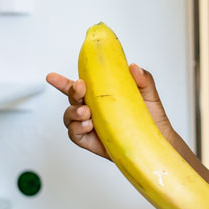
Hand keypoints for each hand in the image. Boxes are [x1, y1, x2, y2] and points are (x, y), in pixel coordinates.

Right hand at [46, 64, 173, 158]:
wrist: (157, 139)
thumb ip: (143, 79)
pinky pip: (75, 135)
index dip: (63, 82)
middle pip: (73, 99)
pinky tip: (88, 125)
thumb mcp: (148, 93)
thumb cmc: (150, 116)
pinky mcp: (92, 141)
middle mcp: (93, 109)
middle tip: (81, 88)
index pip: (79, 87)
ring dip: (73, 112)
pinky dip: (77, 128)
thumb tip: (133, 67)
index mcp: (101, 95)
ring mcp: (90, 125)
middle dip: (72, 91)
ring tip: (86, 112)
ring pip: (70, 117)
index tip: (52, 77)